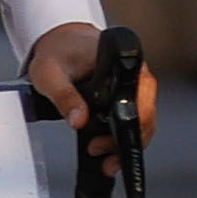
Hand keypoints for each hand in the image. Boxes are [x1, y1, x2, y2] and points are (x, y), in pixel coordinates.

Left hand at [27, 20, 146, 154]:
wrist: (59, 42)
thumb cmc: (58, 51)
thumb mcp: (50, 74)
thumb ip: (65, 96)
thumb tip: (79, 119)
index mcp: (123, 62)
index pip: (141, 96)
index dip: (132, 121)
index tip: (112, 139)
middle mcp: (135, 75)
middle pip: (146, 114)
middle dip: (126, 139)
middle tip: (97, 149)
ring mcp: (133, 88)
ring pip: (142, 122)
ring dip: (124, 143)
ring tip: (101, 155)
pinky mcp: (127, 98)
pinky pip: (132, 121)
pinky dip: (121, 138)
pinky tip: (106, 150)